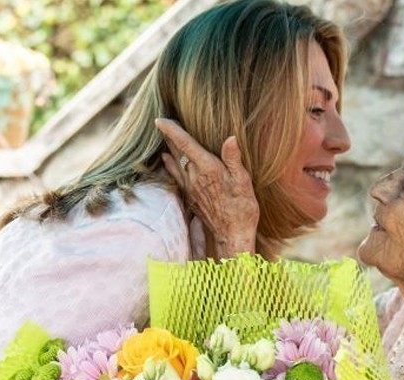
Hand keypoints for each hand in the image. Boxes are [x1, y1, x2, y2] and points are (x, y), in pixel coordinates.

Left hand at [155, 118, 258, 256]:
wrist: (232, 235)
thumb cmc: (242, 208)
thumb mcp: (244, 182)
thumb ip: (234, 159)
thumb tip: (231, 138)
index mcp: (208, 169)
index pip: (186, 144)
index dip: (172, 130)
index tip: (159, 119)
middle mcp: (195, 177)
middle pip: (177, 151)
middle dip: (169, 135)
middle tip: (163, 120)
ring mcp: (190, 188)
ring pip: (175, 163)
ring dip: (169, 148)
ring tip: (164, 136)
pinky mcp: (190, 197)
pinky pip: (176, 176)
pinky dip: (170, 164)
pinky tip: (166, 160)